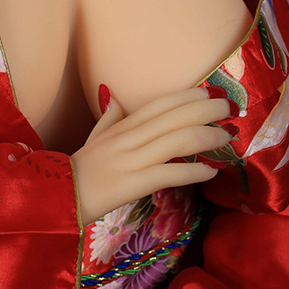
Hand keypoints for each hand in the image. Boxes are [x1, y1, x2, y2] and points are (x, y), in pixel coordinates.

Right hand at [71, 86, 235, 224]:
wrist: (58, 197)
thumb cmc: (78, 169)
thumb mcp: (93, 137)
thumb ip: (108, 117)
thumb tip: (112, 94)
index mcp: (121, 126)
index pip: (159, 105)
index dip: (186, 96)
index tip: (210, 91)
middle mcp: (128, 138)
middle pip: (173, 117)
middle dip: (205, 109)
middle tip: (230, 108)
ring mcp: (130, 160)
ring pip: (175, 141)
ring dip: (206, 136)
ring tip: (227, 136)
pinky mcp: (131, 184)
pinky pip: (168, 174)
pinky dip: (193, 171)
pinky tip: (211, 172)